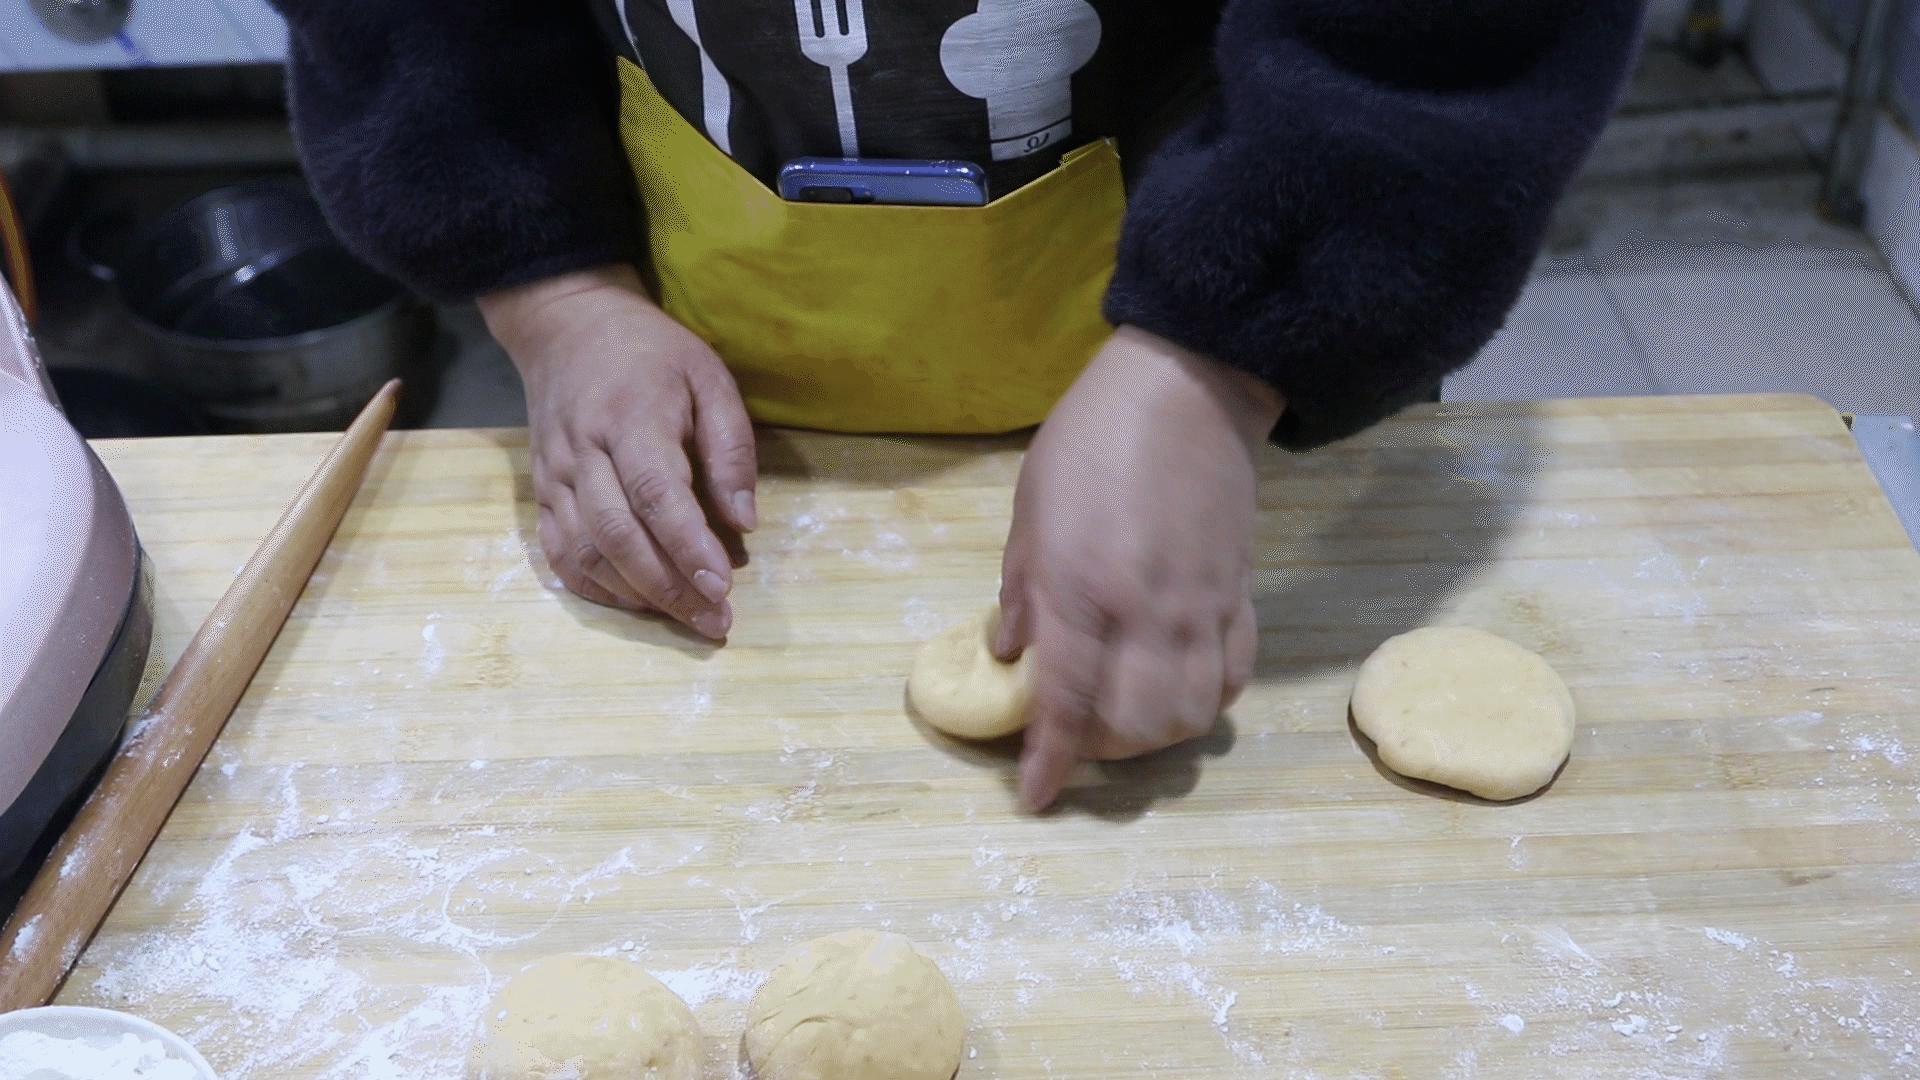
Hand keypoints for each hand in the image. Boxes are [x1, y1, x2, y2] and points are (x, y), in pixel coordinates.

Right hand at [479, 265, 756, 639]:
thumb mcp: (708, 378)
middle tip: (713, 621)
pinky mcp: (540, 492)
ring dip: (636, 595)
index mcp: (630, 416)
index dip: (688, 546)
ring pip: (585, 551)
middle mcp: (584, 450)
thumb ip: (730, 448)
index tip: (721, 587)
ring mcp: (554, 475)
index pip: (656, 493)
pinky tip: (636, 604)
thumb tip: (744, 523)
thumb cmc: (652, 354)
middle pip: (618, 534)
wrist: (568, 328)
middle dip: (668, 587)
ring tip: (684, 619)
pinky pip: (559, 553)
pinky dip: (596, 588)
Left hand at [998, 327, 1281, 809]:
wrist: (1189, 388)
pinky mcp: (1241, 596)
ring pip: (1189, 716)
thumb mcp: (1029, 507)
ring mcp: (1202, 608)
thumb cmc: (1092, 439)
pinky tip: (1177, 695)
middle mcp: (1146, 612)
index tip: (1034, 796)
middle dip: (1099, 753)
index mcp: (1082, 587)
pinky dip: (1204, 705)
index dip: (1049, 760)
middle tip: (1072, 739)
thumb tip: (1010, 655)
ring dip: (1153, 739)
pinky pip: (1232, 679)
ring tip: (1123, 722)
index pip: (1066, 701)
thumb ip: (1022, 587)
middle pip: (1135, 726)